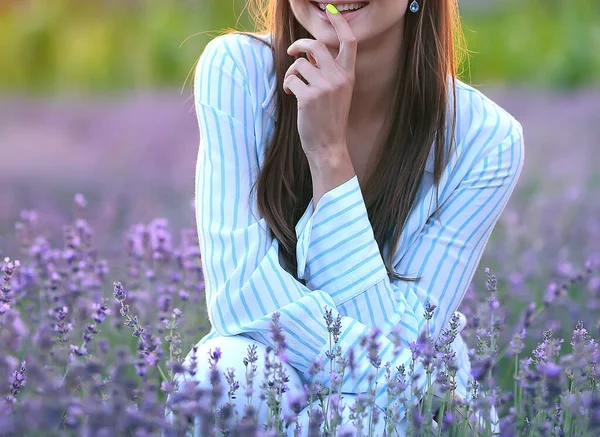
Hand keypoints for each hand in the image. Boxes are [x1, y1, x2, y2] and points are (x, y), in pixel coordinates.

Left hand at [283, 4, 356, 159]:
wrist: (328, 145)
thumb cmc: (329, 118)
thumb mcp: (337, 92)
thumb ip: (328, 71)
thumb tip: (310, 54)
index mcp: (348, 75)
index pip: (349, 41)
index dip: (339, 22)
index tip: (331, 9)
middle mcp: (338, 77)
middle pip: (316, 45)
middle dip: (299, 45)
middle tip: (291, 51)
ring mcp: (324, 87)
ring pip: (299, 64)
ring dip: (292, 73)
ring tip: (294, 86)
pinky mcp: (309, 96)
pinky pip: (292, 78)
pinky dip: (288, 85)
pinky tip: (292, 95)